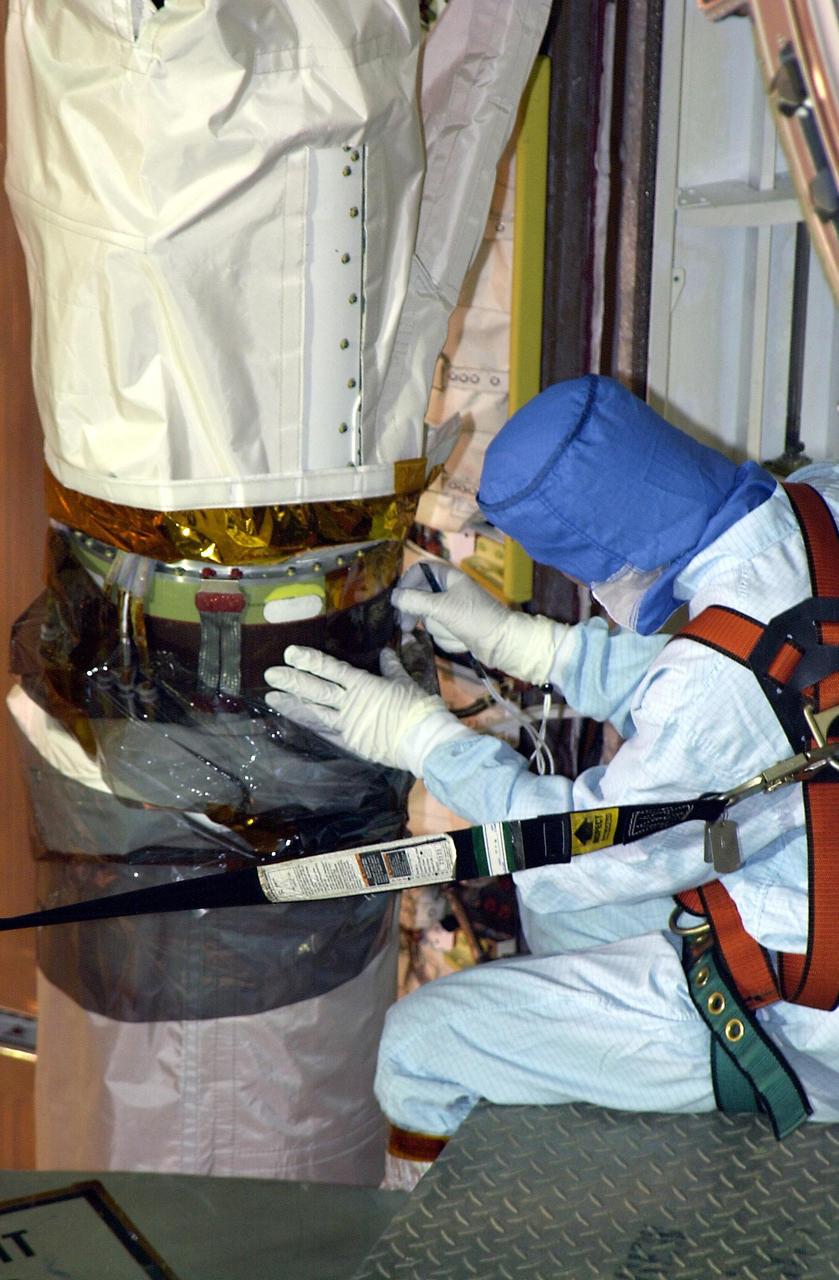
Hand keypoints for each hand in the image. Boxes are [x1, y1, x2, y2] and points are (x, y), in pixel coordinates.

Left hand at [264, 646, 470, 773]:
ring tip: (271, 698)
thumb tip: (385, 653)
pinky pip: (325, 732)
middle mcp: (350, 704)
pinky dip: (309, 725)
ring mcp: (348, 725)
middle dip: (292, 681)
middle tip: (270, 674)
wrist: (424, 739)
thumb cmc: (417, 707)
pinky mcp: (350, 743)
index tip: (290, 653)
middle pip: (316, 690)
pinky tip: (295, 719)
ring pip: (315, 713)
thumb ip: (392, 667)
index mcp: (363, 685)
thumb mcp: (405, 682)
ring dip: (293, 705)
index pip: (332, 669)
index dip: (310, 660)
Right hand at [392, 562, 570, 685]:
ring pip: (428, 616)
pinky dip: (446, 637)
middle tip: (405, 625)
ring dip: (437, 628)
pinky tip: (459, 640)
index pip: (420, 570)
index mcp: (449, 577)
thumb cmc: (475, 619)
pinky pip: (439, 630)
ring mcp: (452, 608)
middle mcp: (449, 590)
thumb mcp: (442, 608)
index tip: (398, 599)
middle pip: (419, 595)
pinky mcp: (455, 626)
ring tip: (451, 633)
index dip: (407, 582)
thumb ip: (416, 601)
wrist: (502, 643)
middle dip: (417, 612)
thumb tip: (393, 597)